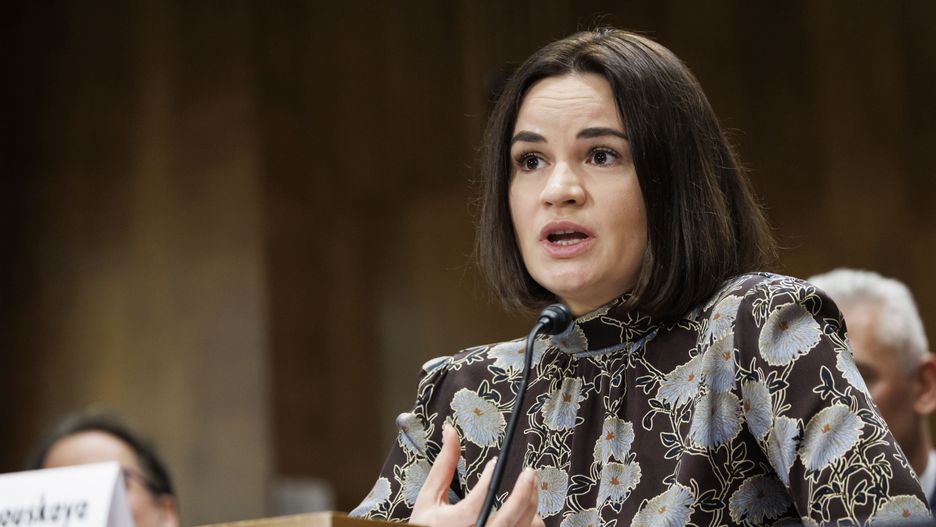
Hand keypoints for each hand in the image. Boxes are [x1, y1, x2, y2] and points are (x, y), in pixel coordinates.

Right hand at [411, 423, 543, 526]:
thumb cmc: (428, 524)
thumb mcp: (430, 496)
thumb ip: (444, 465)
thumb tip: (450, 432)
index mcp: (453, 524)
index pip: (476, 503)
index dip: (487, 481)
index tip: (494, 463)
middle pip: (506, 519)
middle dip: (522, 494)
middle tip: (528, 473)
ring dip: (529, 507)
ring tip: (530, 487)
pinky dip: (529, 521)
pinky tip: (526, 509)